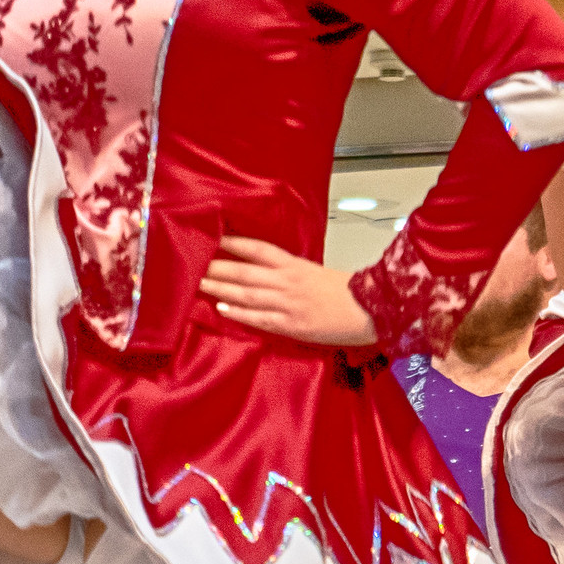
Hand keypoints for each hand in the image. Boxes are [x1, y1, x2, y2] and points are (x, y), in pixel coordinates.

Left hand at [200, 238, 375, 346]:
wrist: (370, 310)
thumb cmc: (344, 291)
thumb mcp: (315, 272)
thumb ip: (288, 270)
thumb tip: (261, 268)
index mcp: (295, 265)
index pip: (257, 248)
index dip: (233, 243)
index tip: (212, 237)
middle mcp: (287, 281)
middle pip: (244, 271)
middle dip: (216, 267)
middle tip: (192, 263)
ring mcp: (288, 304)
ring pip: (246, 294)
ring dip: (220, 289)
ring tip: (199, 283)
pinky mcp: (291, 325)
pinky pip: (259, 318)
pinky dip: (239, 313)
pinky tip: (222, 309)